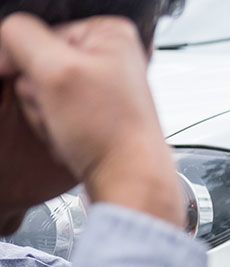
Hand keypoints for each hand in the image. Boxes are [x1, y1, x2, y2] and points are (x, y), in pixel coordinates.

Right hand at [0, 14, 182, 225]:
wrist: (128, 180)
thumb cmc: (111, 134)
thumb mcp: (55, 71)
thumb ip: (21, 36)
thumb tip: (8, 34)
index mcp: (109, 34)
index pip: (36, 33)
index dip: (28, 63)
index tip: (42, 86)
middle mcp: (110, 58)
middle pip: (39, 65)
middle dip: (40, 93)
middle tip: (64, 111)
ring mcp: (102, 87)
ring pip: (43, 92)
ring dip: (46, 114)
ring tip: (73, 127)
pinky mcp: (95, 114)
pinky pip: (54, 113)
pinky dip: (55, 128)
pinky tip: (75, 137)